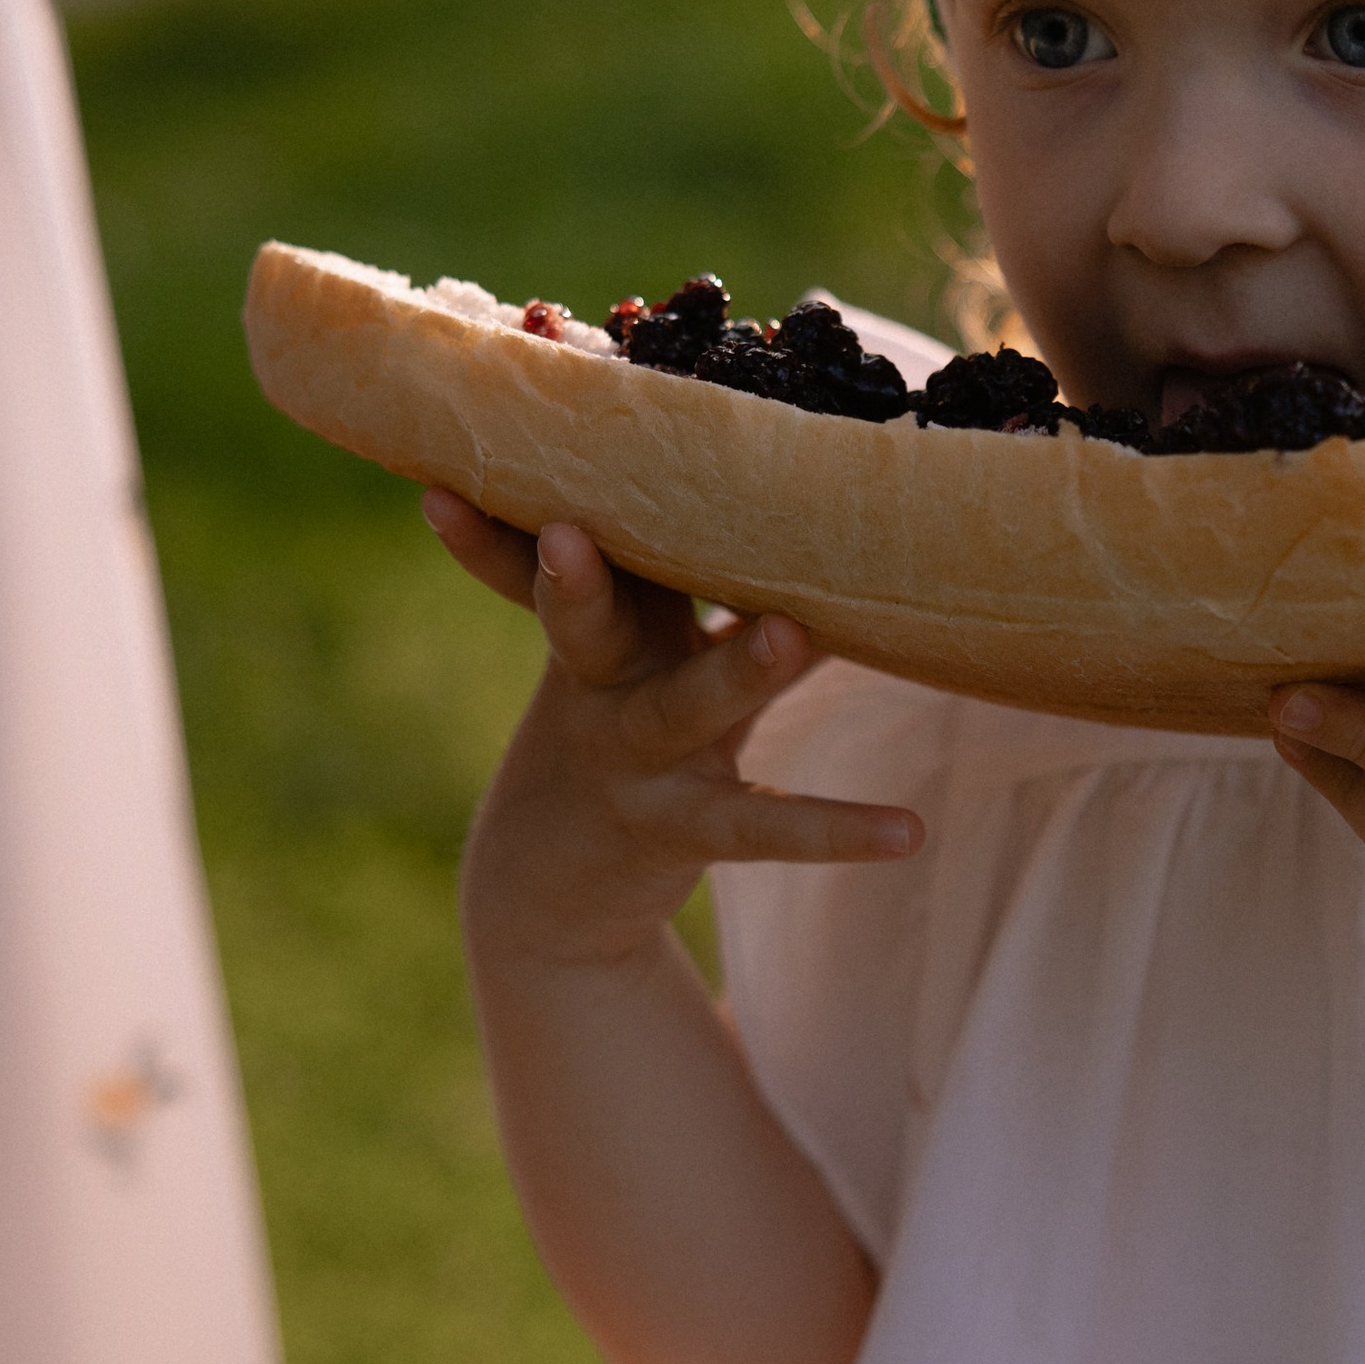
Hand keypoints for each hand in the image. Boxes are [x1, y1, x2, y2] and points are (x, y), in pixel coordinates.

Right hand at [427, 495, 921, 970]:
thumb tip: (821, 491)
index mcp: (600, 620)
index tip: (454, 481)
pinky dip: (835, 829)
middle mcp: (603, 686)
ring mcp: (637, 759)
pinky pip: (761, 825)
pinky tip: (910, 830)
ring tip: (788, 635)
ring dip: (734, 671)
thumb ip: (708, 578)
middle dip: (572, 580)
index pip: (541, 561)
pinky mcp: (683, 827)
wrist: (554, 882)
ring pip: (683, 709)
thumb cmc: (627, 724)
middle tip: (563, 531)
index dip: (498, 521)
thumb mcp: (650, 649)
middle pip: (583, 623)